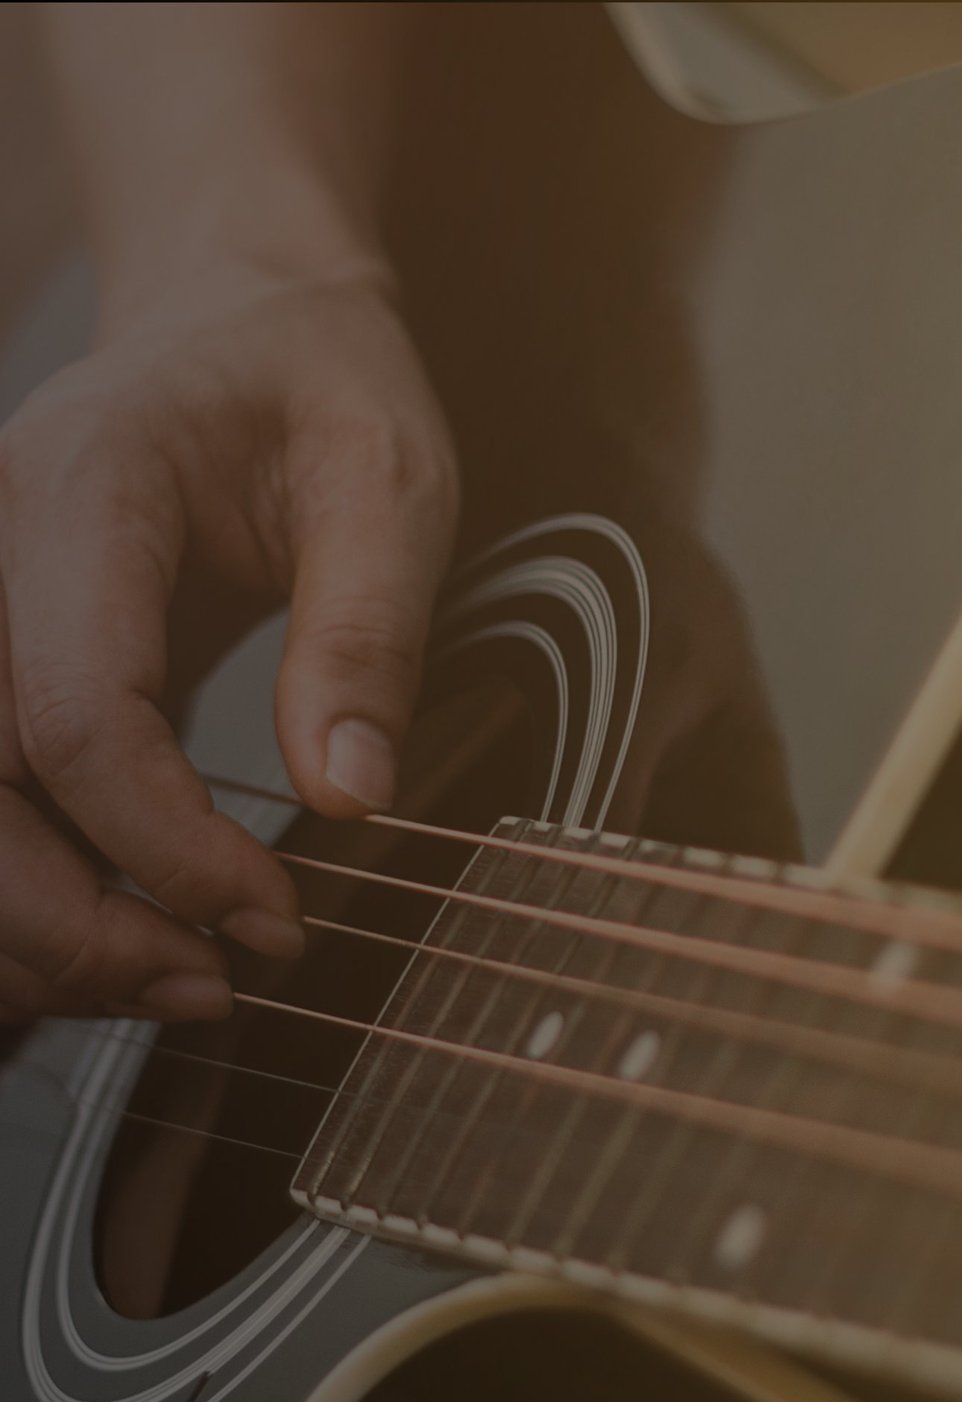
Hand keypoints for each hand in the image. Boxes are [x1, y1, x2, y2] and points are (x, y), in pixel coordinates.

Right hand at [0, 261, 455, 1021]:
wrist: (242, 317)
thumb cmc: (319, 384)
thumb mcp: (389, 479)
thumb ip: (366, 634)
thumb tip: (350, 801)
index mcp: (77, 494)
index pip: (76, 716)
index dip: (169, 848)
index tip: (276, 920)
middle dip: (79, 922)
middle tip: (215, 987)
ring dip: (36, 930)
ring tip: (173, 983)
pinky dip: (26, 890)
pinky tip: (111, 941)